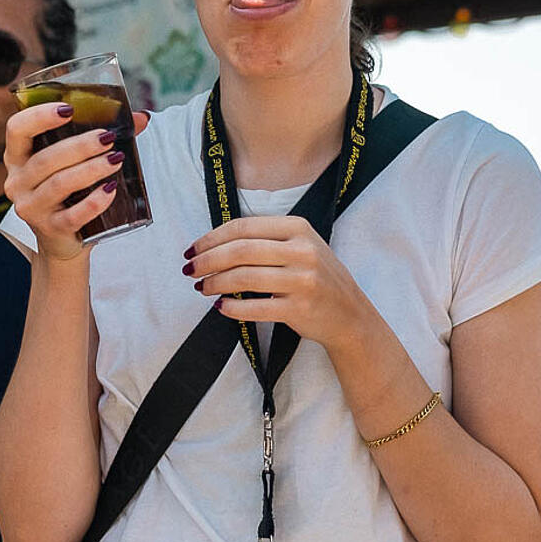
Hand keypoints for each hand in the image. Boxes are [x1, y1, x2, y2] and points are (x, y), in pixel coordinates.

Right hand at [4, 104, 148, 261]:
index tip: (69, 109)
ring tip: (116, 161)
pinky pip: (72, 216)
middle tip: (108, 139)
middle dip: (80, 146)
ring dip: (90, 170)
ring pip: (59, 184)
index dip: (39, 116)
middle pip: (45, 158)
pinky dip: (93, 202)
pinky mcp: (50, 229)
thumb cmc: (69, 192)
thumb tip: (141, 118)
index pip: (17, 129)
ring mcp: (31, 208)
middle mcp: (17, 181)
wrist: (64, 241)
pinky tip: (110, 191)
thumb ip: (102, 137)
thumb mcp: (76, 162)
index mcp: (18, 157)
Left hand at [184, 216, 382, 350]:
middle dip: (208, 260)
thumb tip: (214, 243)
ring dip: (215, 283)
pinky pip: (255, 307)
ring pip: (244, 277)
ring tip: (202, 288)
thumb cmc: (317, 277)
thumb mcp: (301, 246)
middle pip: (240, 251)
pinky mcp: (299, 308)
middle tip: (190, 270)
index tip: (193, 249)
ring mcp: (303, 280)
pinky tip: (220, 308)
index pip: (243, 227)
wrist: (350, 314)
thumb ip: (266, 239)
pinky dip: (232, 308)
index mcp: (298, 228)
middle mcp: (303, 250)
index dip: (212, 238)